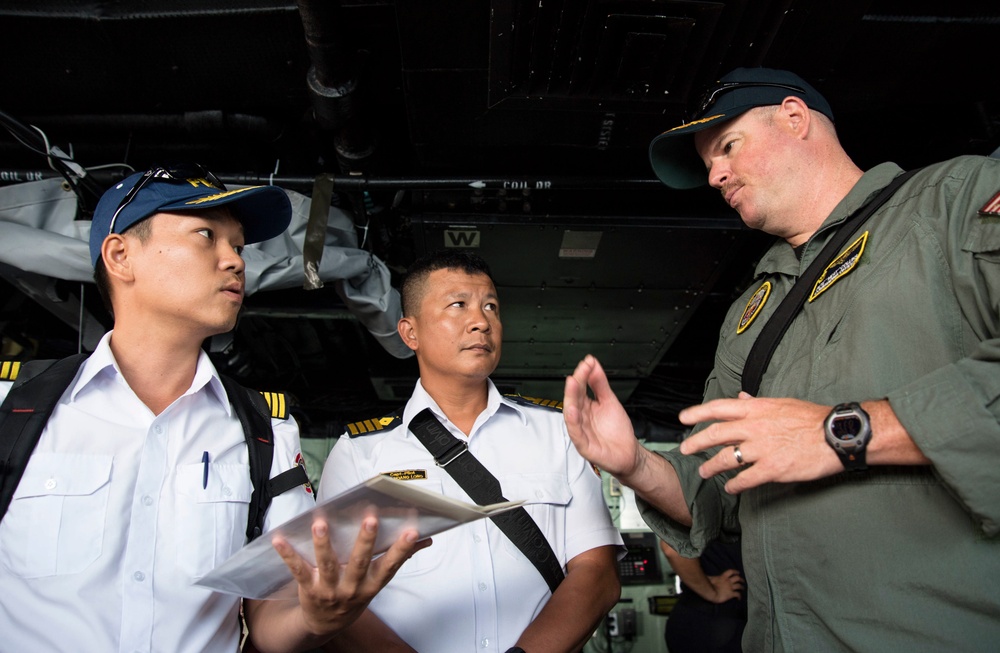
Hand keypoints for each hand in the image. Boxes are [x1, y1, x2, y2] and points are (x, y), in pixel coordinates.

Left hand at [271, 515, 429, 637]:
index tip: (413, 531)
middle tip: (371, 519)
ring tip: (321, 524)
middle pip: (359, 563)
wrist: (324, 624)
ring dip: (324, 544)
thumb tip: (426, 539)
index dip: (402, 550)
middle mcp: (352, 588)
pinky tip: (280, 540)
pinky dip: (288, 555)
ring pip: (328, 565)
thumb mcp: (377, 581)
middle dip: (366, 541)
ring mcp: (330, 589)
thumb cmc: (354, 594)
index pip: (390, 566)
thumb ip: (398, 557)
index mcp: (371, 584)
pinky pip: (298, 570)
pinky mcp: (308, 588)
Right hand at [563, 355, 642, 478]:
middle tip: (578, 372)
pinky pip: (577, 434)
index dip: (583, 375)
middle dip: (575, 385)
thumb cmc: (617, 430)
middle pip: (574, 400)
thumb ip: (600, 384)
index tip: (587, 363)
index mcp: (585, 407)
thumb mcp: (610, 401)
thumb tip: (593, 365)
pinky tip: (574, 412)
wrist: (629, 453)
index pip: (580, 388)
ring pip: (572, 415)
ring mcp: (582, 432)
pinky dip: (574, 423)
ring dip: (571, 400)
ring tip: (573, 384)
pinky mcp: (585, 446)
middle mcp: (581, 418)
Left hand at [677, 392, 842, 492]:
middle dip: (696, 443)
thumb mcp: (781, 403)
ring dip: (711, 466)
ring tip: (704, 472)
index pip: (718, 408)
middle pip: (715, 434)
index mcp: (756, 408)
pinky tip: (731, 488)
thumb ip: (757, 403)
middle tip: (685, 449)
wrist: (836, 435)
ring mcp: (761, 449)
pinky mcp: (772, 469)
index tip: (683, 418)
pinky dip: (735, 485)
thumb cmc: (812, 418)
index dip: (697, 413)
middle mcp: (754, 427)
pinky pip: (746, 479)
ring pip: (726, 459)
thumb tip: (741, 397)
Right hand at [706, 569, 743, 603]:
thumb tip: (707, 576)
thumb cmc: (708, 585)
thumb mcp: (709, 578)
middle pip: (737, 578)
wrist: (710, 592)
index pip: (730, 572)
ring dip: (742, 587)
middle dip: (741, 579)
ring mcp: (730, 588)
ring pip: (739, 586)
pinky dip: (739, 596)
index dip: (735, 571)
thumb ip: (711, 577)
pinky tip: (739, 598)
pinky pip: (737, 594)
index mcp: (723, 577)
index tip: (738, 572)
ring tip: (742, 588)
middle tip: (743, 581)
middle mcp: (728, 581)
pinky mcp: (731, 594)